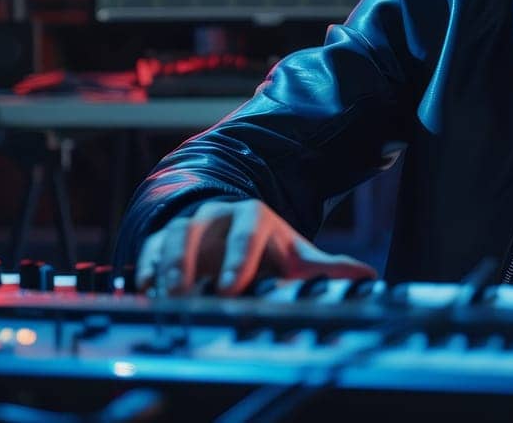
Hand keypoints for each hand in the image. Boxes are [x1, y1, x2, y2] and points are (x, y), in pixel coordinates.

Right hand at [135, 199, 376, 296]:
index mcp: (253, 216)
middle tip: (188, 294)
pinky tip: (143, 291)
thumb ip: (325, 269)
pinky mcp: (162, 240)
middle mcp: (217, 215)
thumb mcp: (295, 257)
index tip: (232, 287)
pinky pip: (148, 248)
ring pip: (170, 236)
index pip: (247, 231)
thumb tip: (369, 277)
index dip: (239, 257)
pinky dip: (143, 269)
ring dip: (164, 266)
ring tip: (164, 296)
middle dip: (191, 261)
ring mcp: (187, 225)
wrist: (231, 233)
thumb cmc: (267, 249)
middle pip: (200, 229)